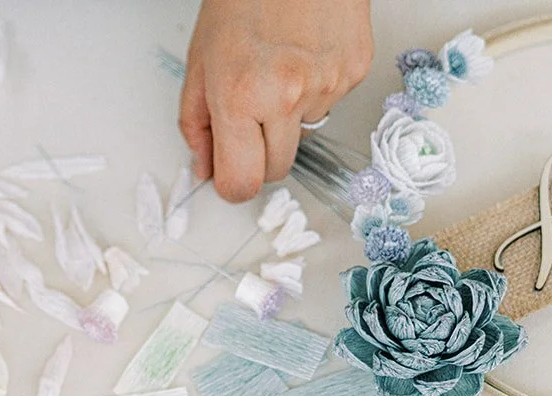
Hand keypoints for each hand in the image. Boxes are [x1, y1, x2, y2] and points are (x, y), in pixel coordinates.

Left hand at [180, 0, 372, 201]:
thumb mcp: (200, 61)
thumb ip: (197, 124)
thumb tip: (206, 166)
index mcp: (241, 96)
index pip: (242, 183)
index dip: (233, 185)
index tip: (229, 173)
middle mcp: (287, 96)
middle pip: (277, 170)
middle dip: (260, 156)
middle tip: (250, 119)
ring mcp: (327, 85)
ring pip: (304, 135)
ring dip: (288, 117)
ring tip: (278, 69)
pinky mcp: (354, 71)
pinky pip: (329, 104)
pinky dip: (314, 90)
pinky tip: (303, 55)